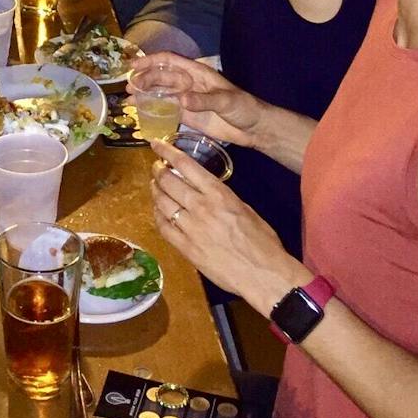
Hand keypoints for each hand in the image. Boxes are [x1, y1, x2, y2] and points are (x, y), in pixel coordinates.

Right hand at [128, 53, 261, 147]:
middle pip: (160, 77)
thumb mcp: (226, 101)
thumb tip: (182, 100)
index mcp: (197, 73)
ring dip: (144, 93)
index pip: (169, 62)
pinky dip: (151, 109)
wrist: (254, 128)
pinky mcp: (186, 115)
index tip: (133, 65)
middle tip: (129, 88)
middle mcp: (188, 83)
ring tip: (128, 98)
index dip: (150, 61)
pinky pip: (165, 109)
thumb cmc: (244, 108)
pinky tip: (139, 112)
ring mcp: (186, 99)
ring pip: (160, 92)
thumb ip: (204, 101)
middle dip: (143, 79)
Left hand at [150, 139, 301, 307]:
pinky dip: (157, 215)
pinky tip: (158, 210)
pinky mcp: (186, 249)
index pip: (186, 165)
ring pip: (162, 202)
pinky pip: (163, 227)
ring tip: (154, 185)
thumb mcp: (244, 208)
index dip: (167, 151)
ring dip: (155, 190)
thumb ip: (221, 197)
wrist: (263, 274)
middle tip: (156, 167)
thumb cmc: (262, 241)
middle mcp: (201, 207)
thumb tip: (204, 190)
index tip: (156, 144)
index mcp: (218, 194)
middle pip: (168, 181)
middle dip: (158, 171)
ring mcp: (191, 228)